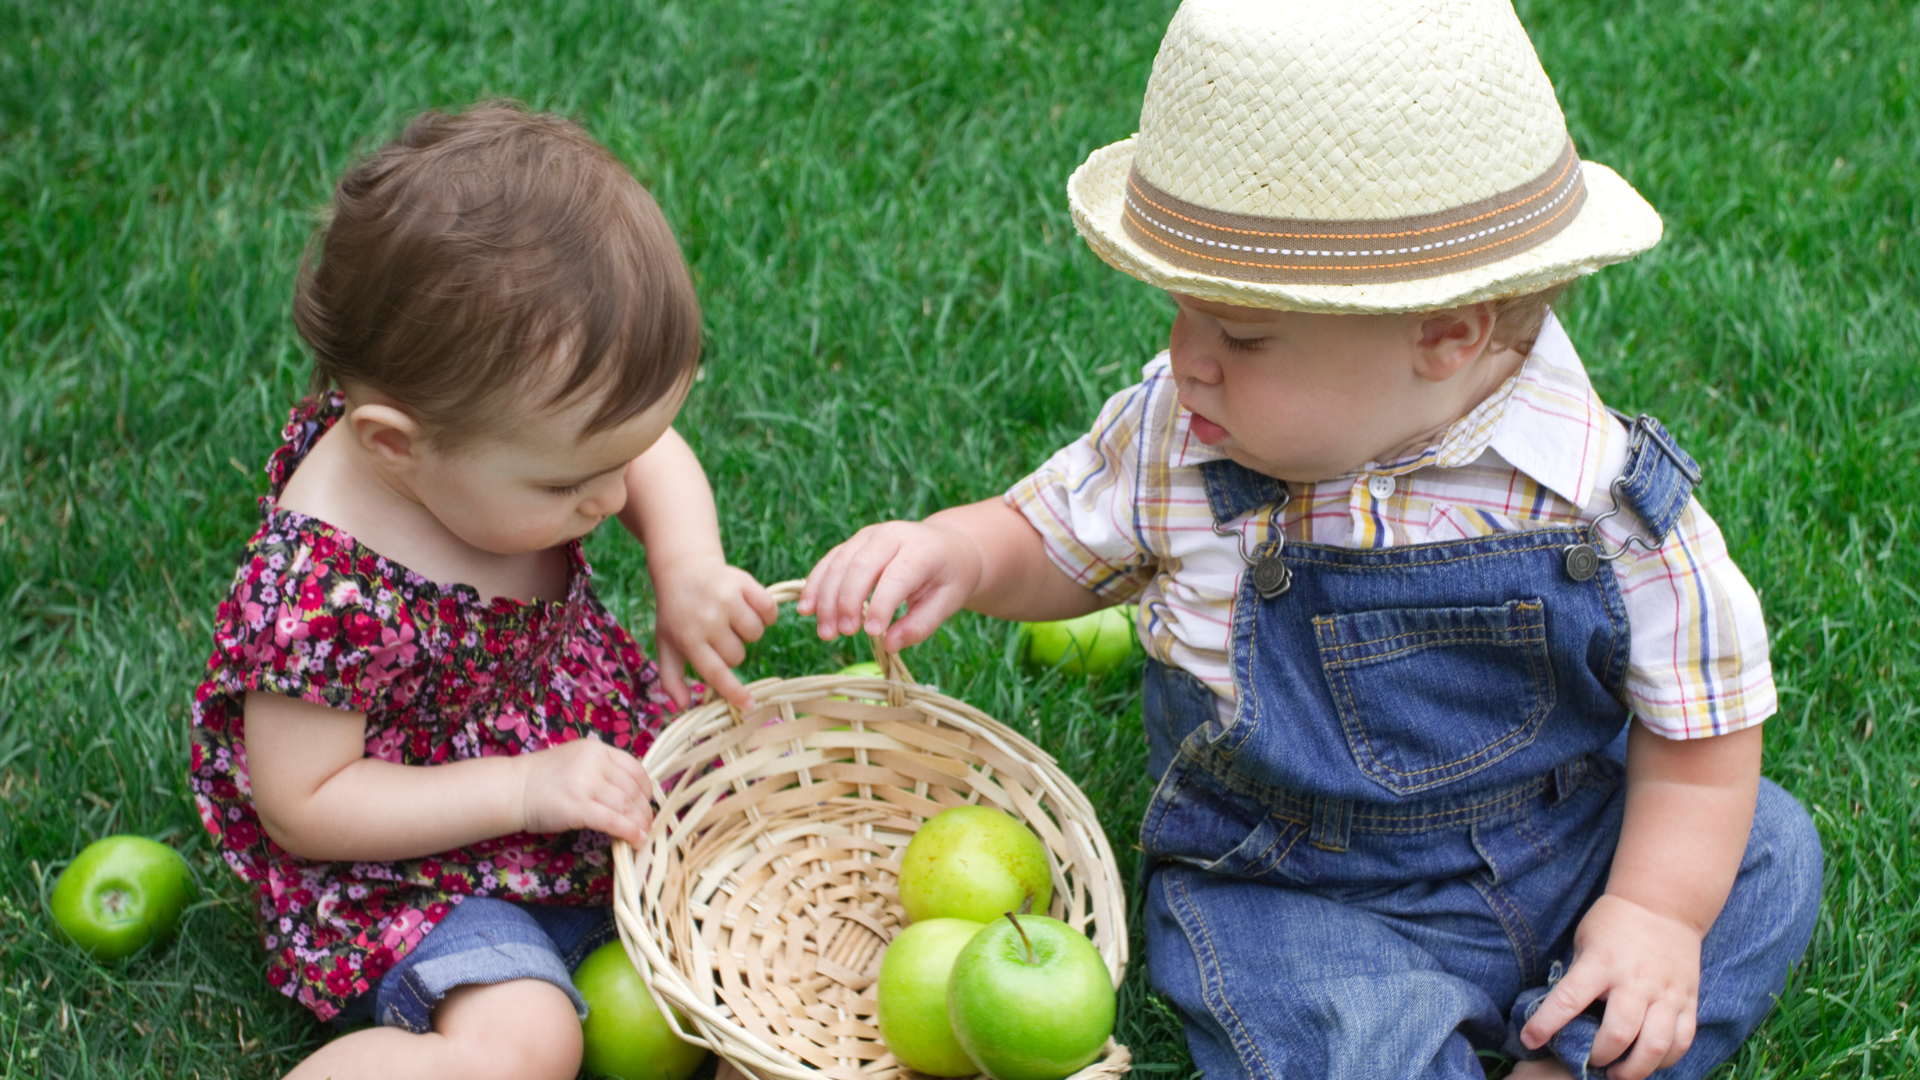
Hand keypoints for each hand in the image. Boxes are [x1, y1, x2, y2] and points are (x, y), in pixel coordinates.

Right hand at [515, 737, 655, 847]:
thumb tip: (633, 794)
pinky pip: (612, 821)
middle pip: (633, 789)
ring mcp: (585, 784)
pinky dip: (628, 831)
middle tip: (647, 824)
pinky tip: (635, 840)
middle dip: (644, 810)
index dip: (647, 789)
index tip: (648, 802)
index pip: (635, 768)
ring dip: (639, 823)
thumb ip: (603, 770)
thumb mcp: (578, 761)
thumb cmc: (545, 778)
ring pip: (626, 806)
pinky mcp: (577, 807)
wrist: (514, 789)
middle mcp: (594, 763)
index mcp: (597, 750)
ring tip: (643, 834)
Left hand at [651, 556, 776, 709]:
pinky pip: (768, 610)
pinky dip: (765, 613)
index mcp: (688, 638)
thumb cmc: (676, 613)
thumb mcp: (666, 644)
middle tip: (717, 633)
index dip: (734, 691)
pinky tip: (749, 607)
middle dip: (732, 649)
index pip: (716, 672)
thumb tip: (683, 706)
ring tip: (731, 618)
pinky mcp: (743, 582)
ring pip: (755, 634)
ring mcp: (726, 599)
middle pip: (738, 655)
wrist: (683, 569)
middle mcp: (707, 619)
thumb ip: (671, 678)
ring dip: (747, 630)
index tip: (749, 705)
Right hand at [798, 519, 983, 651]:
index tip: (871, 633)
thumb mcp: (948, 602)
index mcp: (922, 549)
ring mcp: (870, 535)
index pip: (896, 576)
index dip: (881, 604)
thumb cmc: (949, 578)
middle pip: (861, 566)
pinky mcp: (855, 542)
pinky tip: (806, 609)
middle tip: (841, 634)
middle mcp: (893, 535)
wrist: (948, 545)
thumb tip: (889, 645)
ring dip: (826, 598)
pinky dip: (815, 584)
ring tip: (825, 632)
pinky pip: (830, 560)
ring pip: (839, 562)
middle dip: (846, 601)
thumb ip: (921, 624)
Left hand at [1521, 894, 1702, 1079]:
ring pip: (1655, 1045)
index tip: (1530, 1040)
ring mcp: (1666, 993)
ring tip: (1618, 1074)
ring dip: (1634, 1069)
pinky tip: (1649, 1062)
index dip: (1546, 1025)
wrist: (1664, 904)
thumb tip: (1562, 1014)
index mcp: (1601, 963)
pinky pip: (1682, 1041)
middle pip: (1618, 1034)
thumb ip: (1577, 976)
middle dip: (1599, 1057)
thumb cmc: (1614, 922)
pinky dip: (1665, 1060)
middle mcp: (1635, 981)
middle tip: (1589, 1061)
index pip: (1569, 1000)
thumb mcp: (1584, 941)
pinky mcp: (1689, 1000)